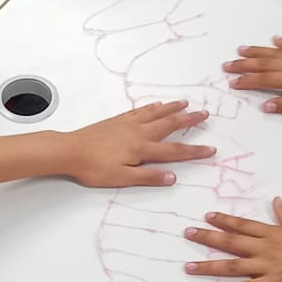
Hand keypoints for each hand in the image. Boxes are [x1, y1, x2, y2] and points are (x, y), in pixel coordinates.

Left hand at [58, 101, 216, 186]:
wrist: (70, 150)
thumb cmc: (94, 167)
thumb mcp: (122, 178)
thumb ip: (148, 177)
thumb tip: (172, 177)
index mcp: (142, 147)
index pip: (174, 150)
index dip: (194, 151)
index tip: (210, 149)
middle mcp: (138, 132)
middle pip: (169, 124)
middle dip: (189, 119)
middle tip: (205, 113)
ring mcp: (128, 124)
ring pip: (156, 113)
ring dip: (172, 108)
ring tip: (185, 103)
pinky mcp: (117, 120)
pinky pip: (140, 110)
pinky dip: (152, 107)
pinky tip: (156, 105)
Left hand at [183, 196, 281, 281]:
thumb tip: (277, 201)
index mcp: (273, 233)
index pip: (243, 224)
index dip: (224, 220)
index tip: (207, 216)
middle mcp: (266, 247)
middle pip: (231, 242)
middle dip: (207, 237)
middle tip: (187, 234)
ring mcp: (268, 265)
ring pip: (232, 266)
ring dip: (209, 266)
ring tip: (189, 267)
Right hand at [225, 38, 281, 116]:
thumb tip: (266, 105)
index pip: (266, 79)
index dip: (248, 80)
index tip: (232, 82)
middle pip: (266, 63)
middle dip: (245, 64)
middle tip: (227, 64)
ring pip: (276, 53)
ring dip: (258, 51)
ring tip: (242, 49)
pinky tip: (275, 40)